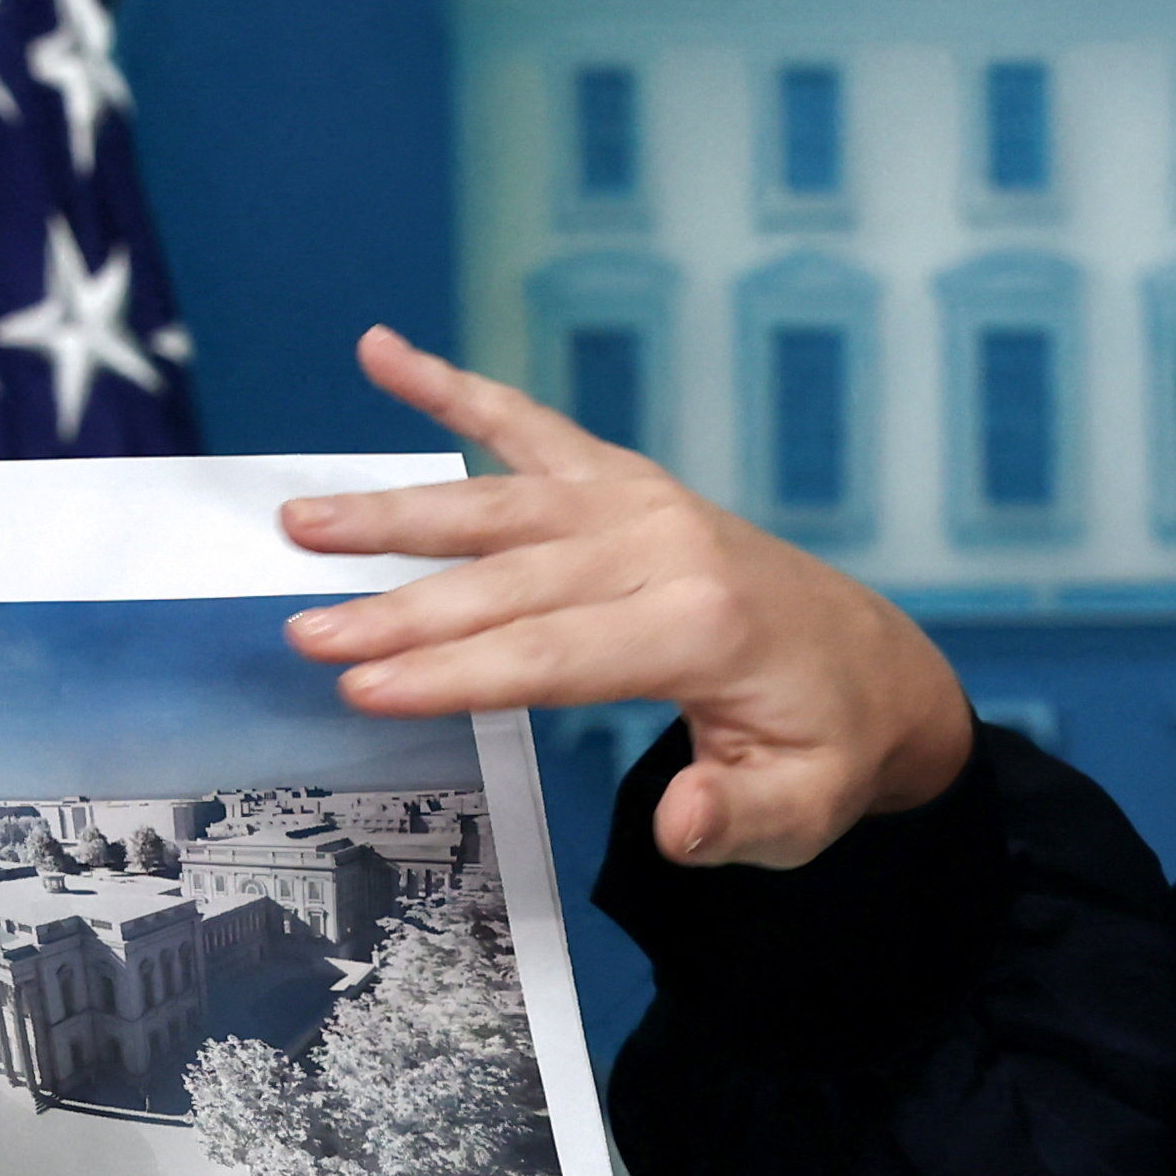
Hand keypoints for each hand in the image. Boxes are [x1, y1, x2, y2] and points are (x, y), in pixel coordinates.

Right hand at [277, 324, 974, 869]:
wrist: (874, 669)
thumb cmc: (826, 746)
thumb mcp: (804, 810)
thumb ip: (741, 821)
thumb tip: (681, 823)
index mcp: (701, 627)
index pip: (552, 655)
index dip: (456, 674)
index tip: (366, 690)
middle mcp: (666, 547)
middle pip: (509, 581)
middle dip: (400, 609)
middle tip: (305, 633)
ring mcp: (643, 503)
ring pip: (500, 503)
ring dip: (396, 512)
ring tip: (301, 520)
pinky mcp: (628, 483)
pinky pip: (532, 427)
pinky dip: (457, 388)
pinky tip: (387, 352)